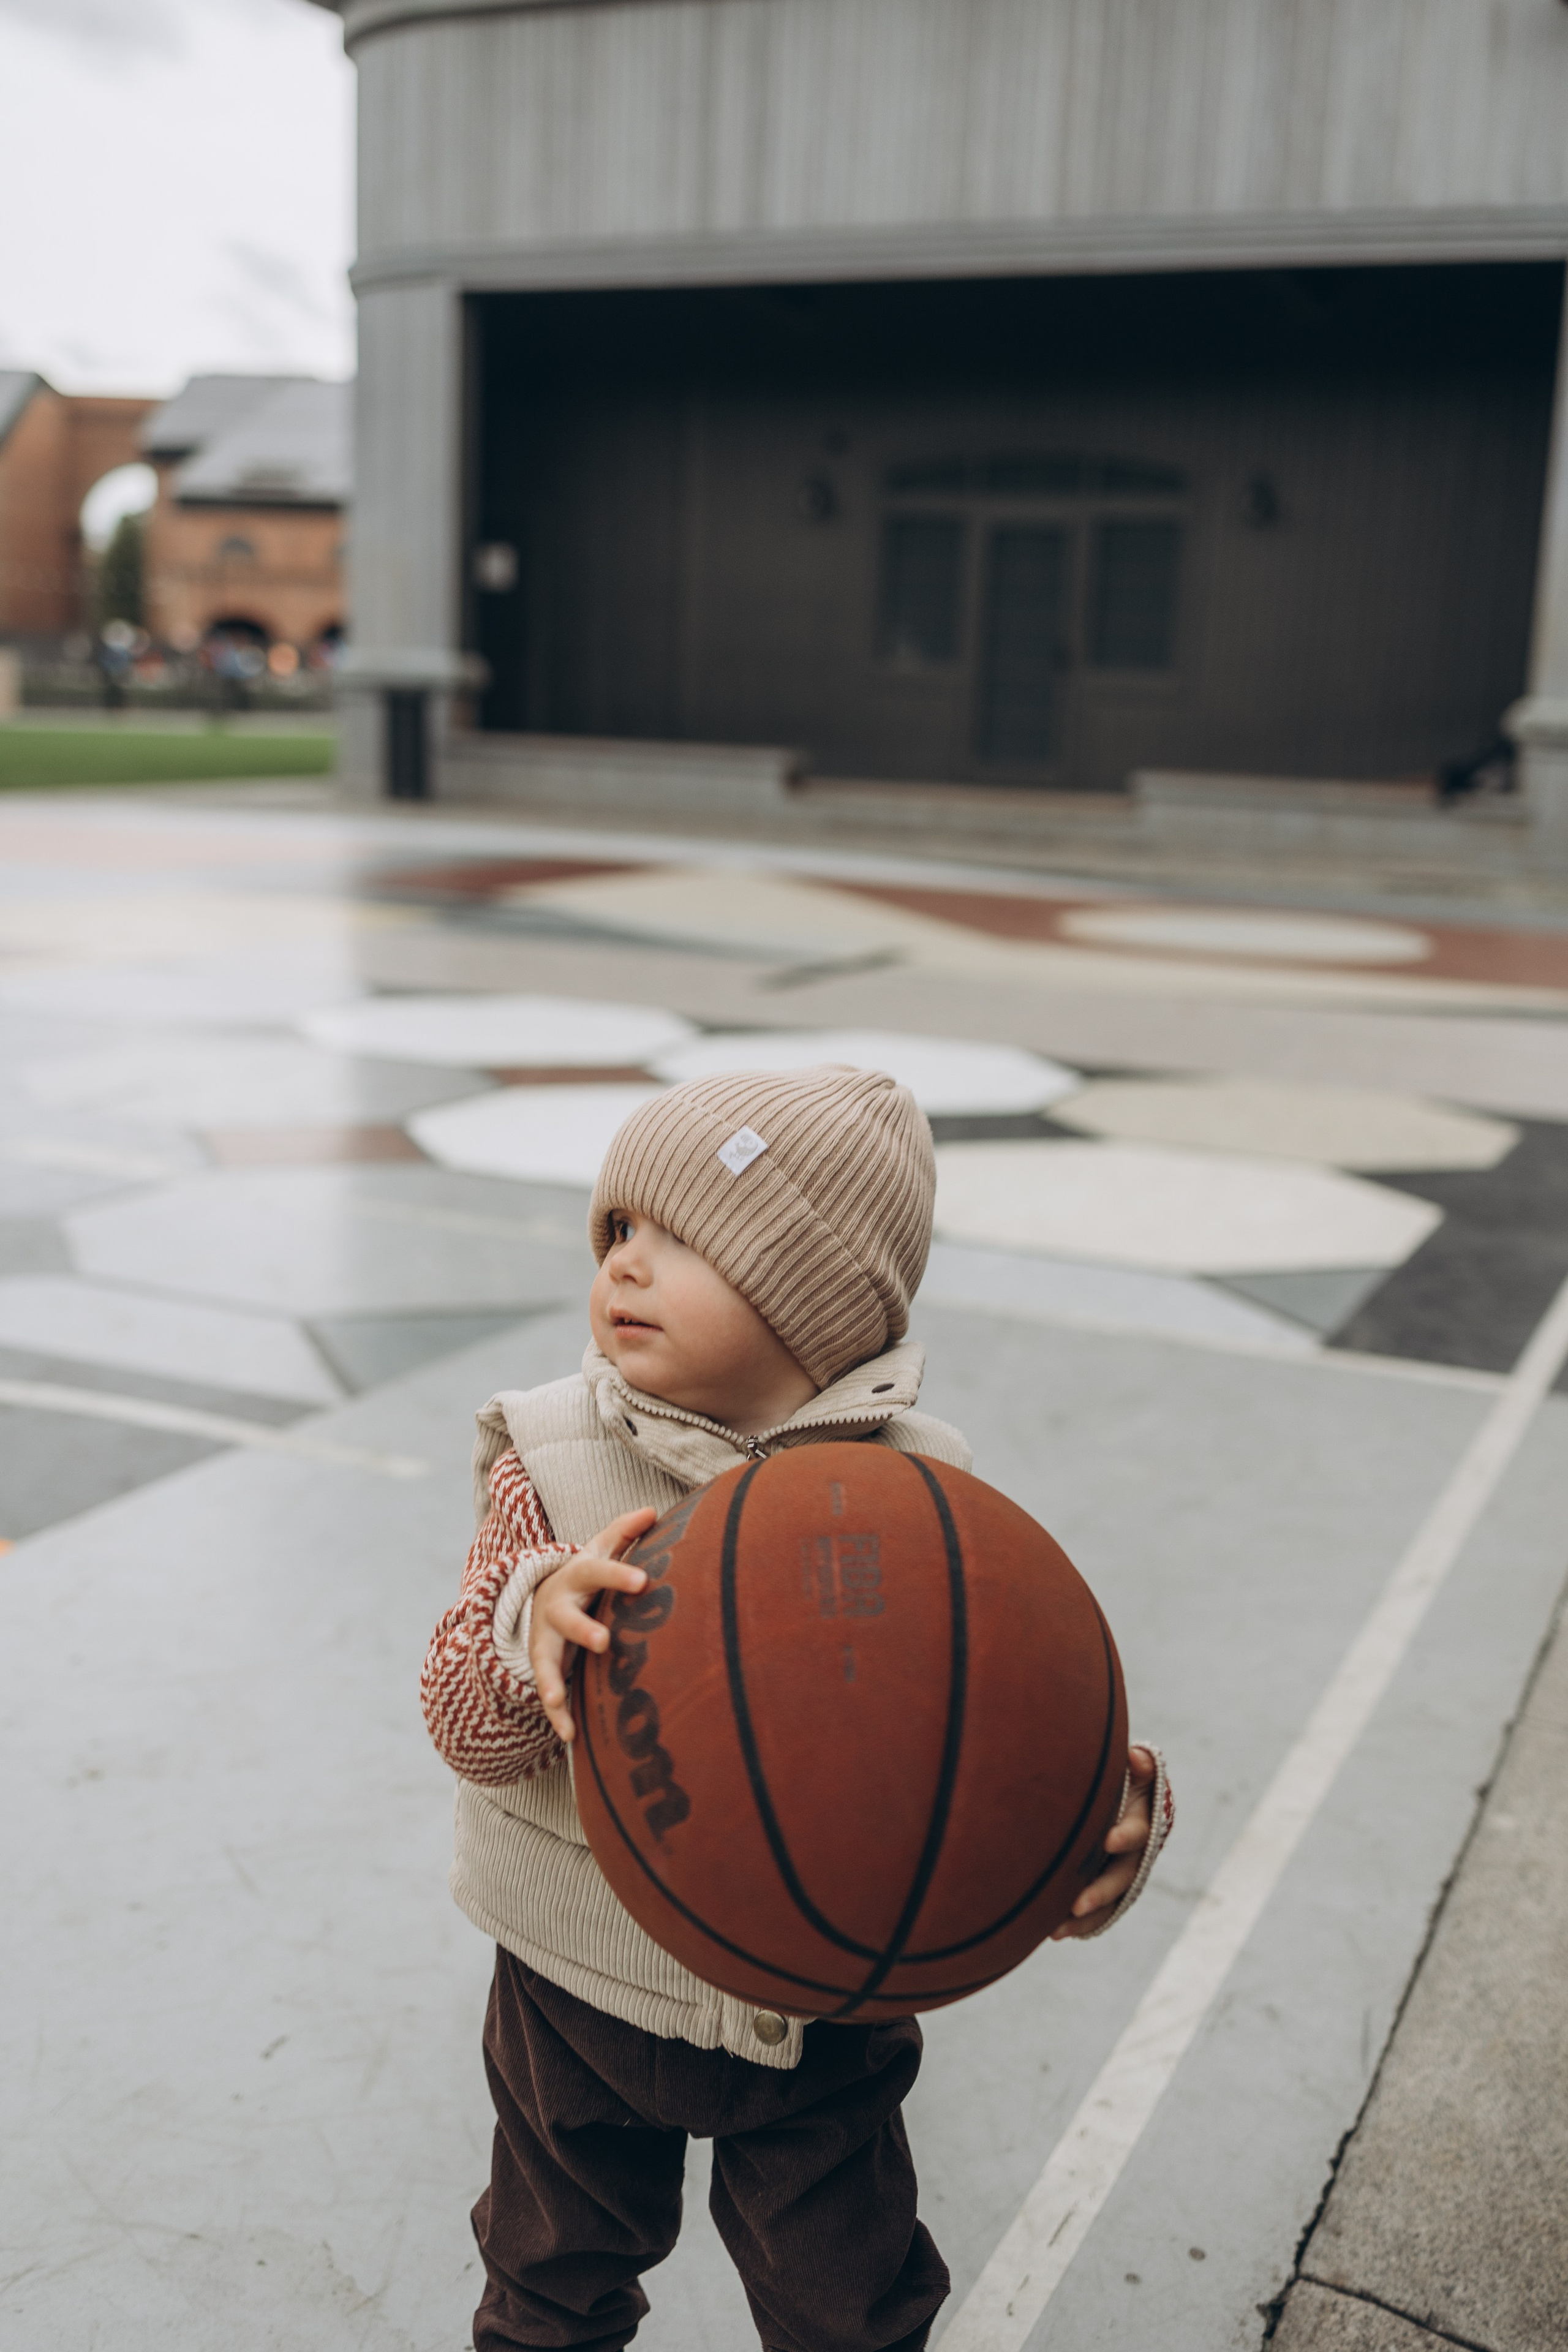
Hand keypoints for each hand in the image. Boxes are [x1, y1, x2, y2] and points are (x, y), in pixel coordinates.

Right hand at [528, 1508, 656, 1744]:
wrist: (541, 1598)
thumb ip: (623, 1531)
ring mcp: (545, 1639)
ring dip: (551, 1679)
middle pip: (565, 1616)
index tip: (644, 1581)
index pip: (596, 1569)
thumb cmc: (587, 1575)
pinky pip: (547, 1691)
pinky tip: (570, 1736)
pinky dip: (556, 1714)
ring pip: (545, 1658)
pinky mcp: (544, 1666)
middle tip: (603, 1641)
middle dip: (582, 1628)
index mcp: (576, 1575)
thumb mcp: (600, 1550)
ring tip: (557, 1699)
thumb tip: (653, 1509)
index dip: (618, 1574)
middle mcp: (556, 1607)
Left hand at [1050, 1746, 1155, 1939]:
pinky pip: (1096, 1910)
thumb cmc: (1122, 1778)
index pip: (1138, 1831)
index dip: (1125, 1836)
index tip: (1109, 1840)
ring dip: (1085, 1916)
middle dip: (1100, 1891)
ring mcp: (1120, 1873)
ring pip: (1108, 1901)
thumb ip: (1138, 1766)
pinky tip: (1054, 1932)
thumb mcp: (1133, 1770)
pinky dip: (1078, 1923)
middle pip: (1122, 1877)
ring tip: (1057, 1930)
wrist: (1119, 1797)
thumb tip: (1136, 1758)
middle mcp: (1134, 1854)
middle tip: (1076, 1903)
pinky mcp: (1106, 1886)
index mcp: (1142, 1822)